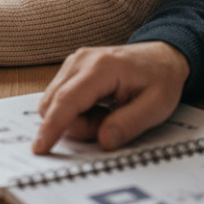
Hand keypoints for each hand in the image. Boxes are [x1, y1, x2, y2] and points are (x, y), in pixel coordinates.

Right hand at [33, 42, 189, 153]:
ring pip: (54, 103)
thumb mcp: (157, 106)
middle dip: (76, 126)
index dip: (52, 126)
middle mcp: (81, 61)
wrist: (162, 56)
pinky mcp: (71, 69)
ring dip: (76, 120)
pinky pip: (60, 99)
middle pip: (55, 104)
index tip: (40, 148)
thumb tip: (104, 141)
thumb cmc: (161, 78)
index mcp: (101, 67)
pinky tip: (98, 108)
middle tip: (108, 126)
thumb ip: (129, 124)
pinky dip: (76, 112)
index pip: (67, 100)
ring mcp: (73, 63)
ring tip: (106, 115)